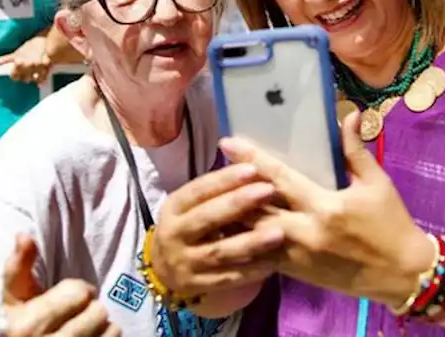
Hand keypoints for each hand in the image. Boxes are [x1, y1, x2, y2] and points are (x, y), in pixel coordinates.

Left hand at [0, 36, 51, 83]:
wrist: (46, 39)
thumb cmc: (32, 44)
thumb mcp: (16, 52)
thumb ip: (3, 59)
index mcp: (19, 62)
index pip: (14, 76)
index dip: (14, 75)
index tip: (15, 73)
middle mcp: (28, 65)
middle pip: (24, 79)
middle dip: (24, 76)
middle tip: (24, 71)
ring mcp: (38, 67)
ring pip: (33, 80)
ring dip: (32, 77)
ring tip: (32, 72)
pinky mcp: (47, 68)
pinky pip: (43, 78)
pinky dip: (41, 80)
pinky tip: (39, 80)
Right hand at [3, 233, 119, 336]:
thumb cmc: (18, 325)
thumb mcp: (13, 299)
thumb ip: (18, 267)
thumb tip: (23, 234)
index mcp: (28, 325)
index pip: (79, 293)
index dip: (77, 291)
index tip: (68, 298)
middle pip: (98, 312)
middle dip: (90, 309)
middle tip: (77, 315)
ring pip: (112, 330)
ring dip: (103, 326)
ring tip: (86, 329)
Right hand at [151, 164, 283, 297]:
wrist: (164, 268)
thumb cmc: (189, 226)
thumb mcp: (192, 205)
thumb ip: (216, 189)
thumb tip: (246, 158)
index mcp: (173, 207)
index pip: (198, 190)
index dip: (224, 179)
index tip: (253, 168)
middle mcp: (173, 234)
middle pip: (207, 218)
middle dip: (238, 204)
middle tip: (269, 191)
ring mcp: (183, 263)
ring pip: (219, 252)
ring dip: (250, 242)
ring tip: (279, 232)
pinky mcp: (196, 286)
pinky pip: (226, 279)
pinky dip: (250, 272)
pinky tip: (272, 263)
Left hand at [220, 112, 435, 308]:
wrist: (402, 274)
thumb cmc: (391, 224)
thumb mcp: (377, 184)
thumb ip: (356, 150)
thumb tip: (349, 114)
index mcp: (325, 207)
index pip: (280, 179)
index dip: (252, 159)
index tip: (229, 142)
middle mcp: (305, 232)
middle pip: (256, 209)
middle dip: (231, 188)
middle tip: (212, 168)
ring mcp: (298, 256)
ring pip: (253, 236)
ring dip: (234, 217)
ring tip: (214, 197)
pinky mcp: (297, 273)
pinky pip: (262, 257)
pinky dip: (246, 242)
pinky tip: (231, 229)